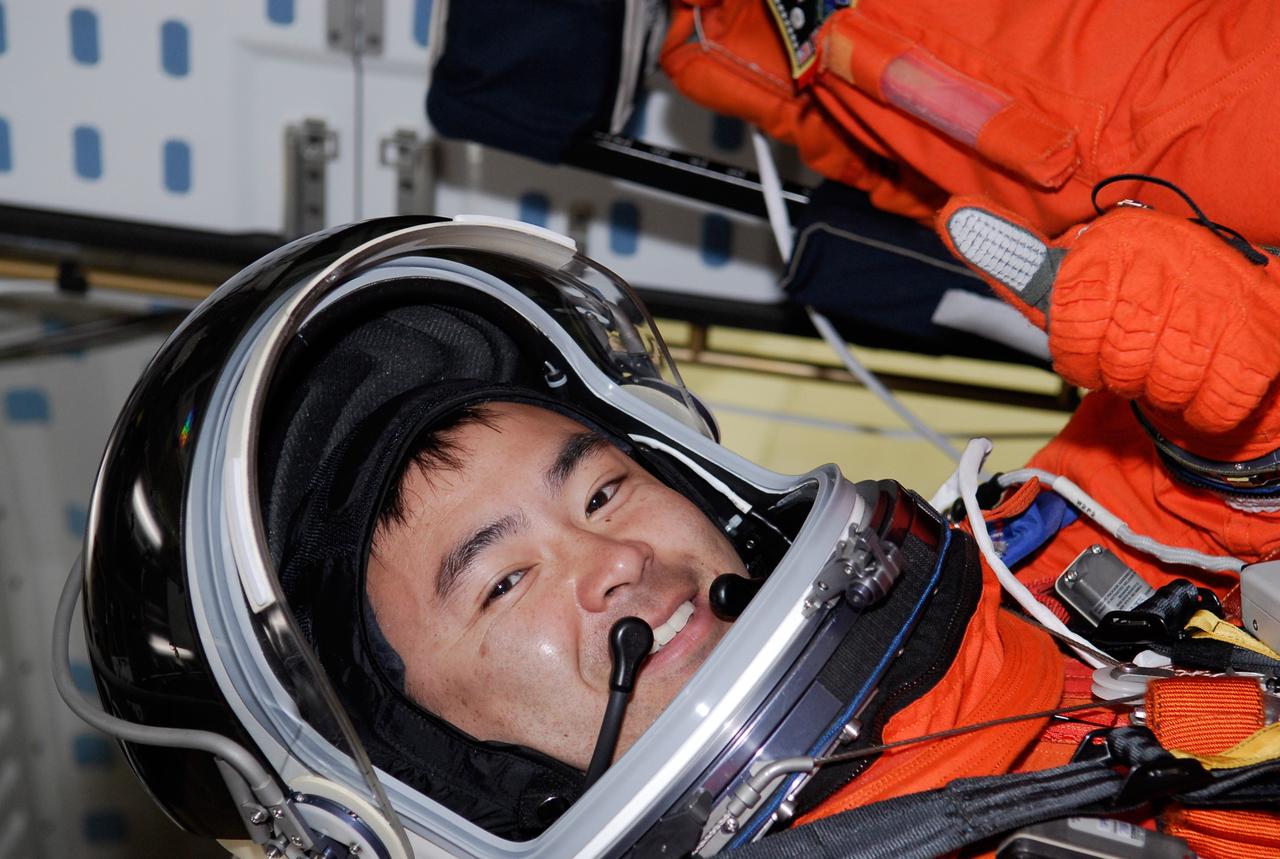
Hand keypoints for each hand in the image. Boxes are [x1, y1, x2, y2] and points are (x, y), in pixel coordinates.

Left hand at [938, 197, 1279, 434]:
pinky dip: (1205, 406)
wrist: (1245, 305)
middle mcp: (1166, 258)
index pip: (1070, 329)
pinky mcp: (1259, 339)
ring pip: (1160, 386)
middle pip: (1114, 365)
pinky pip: (1210, 404)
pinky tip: (1208, 375)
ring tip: (1174, 358)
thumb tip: (952, 217)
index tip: (1097, 339)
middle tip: (1141, 350)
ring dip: (1164, 389)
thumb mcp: (1075, 275)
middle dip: (1122, 373)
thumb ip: (1015, 257)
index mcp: (1116, 240)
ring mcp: (1216, 298)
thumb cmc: (1142, 298)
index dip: (1081, 353)